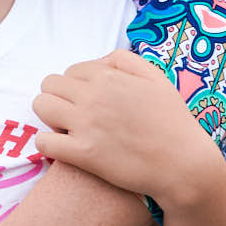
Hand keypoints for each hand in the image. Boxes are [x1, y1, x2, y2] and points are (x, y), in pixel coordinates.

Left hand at [31, 50, 225, 211]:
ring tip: (67, 128)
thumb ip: (124, 60)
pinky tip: (64, 148)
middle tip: (75, 115)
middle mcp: (92, 96)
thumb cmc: (174, 122)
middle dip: (59, 98)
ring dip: (50, 116)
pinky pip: (43, 142)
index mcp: (108, 76)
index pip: (70, 71)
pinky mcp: (83, 154)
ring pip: (41, 107)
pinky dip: (48, 144)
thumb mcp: (156, 77)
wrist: (185, 165)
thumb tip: (99, 63)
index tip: (89, 103)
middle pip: (49, 85)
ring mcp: (85, 125)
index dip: (77, 87)